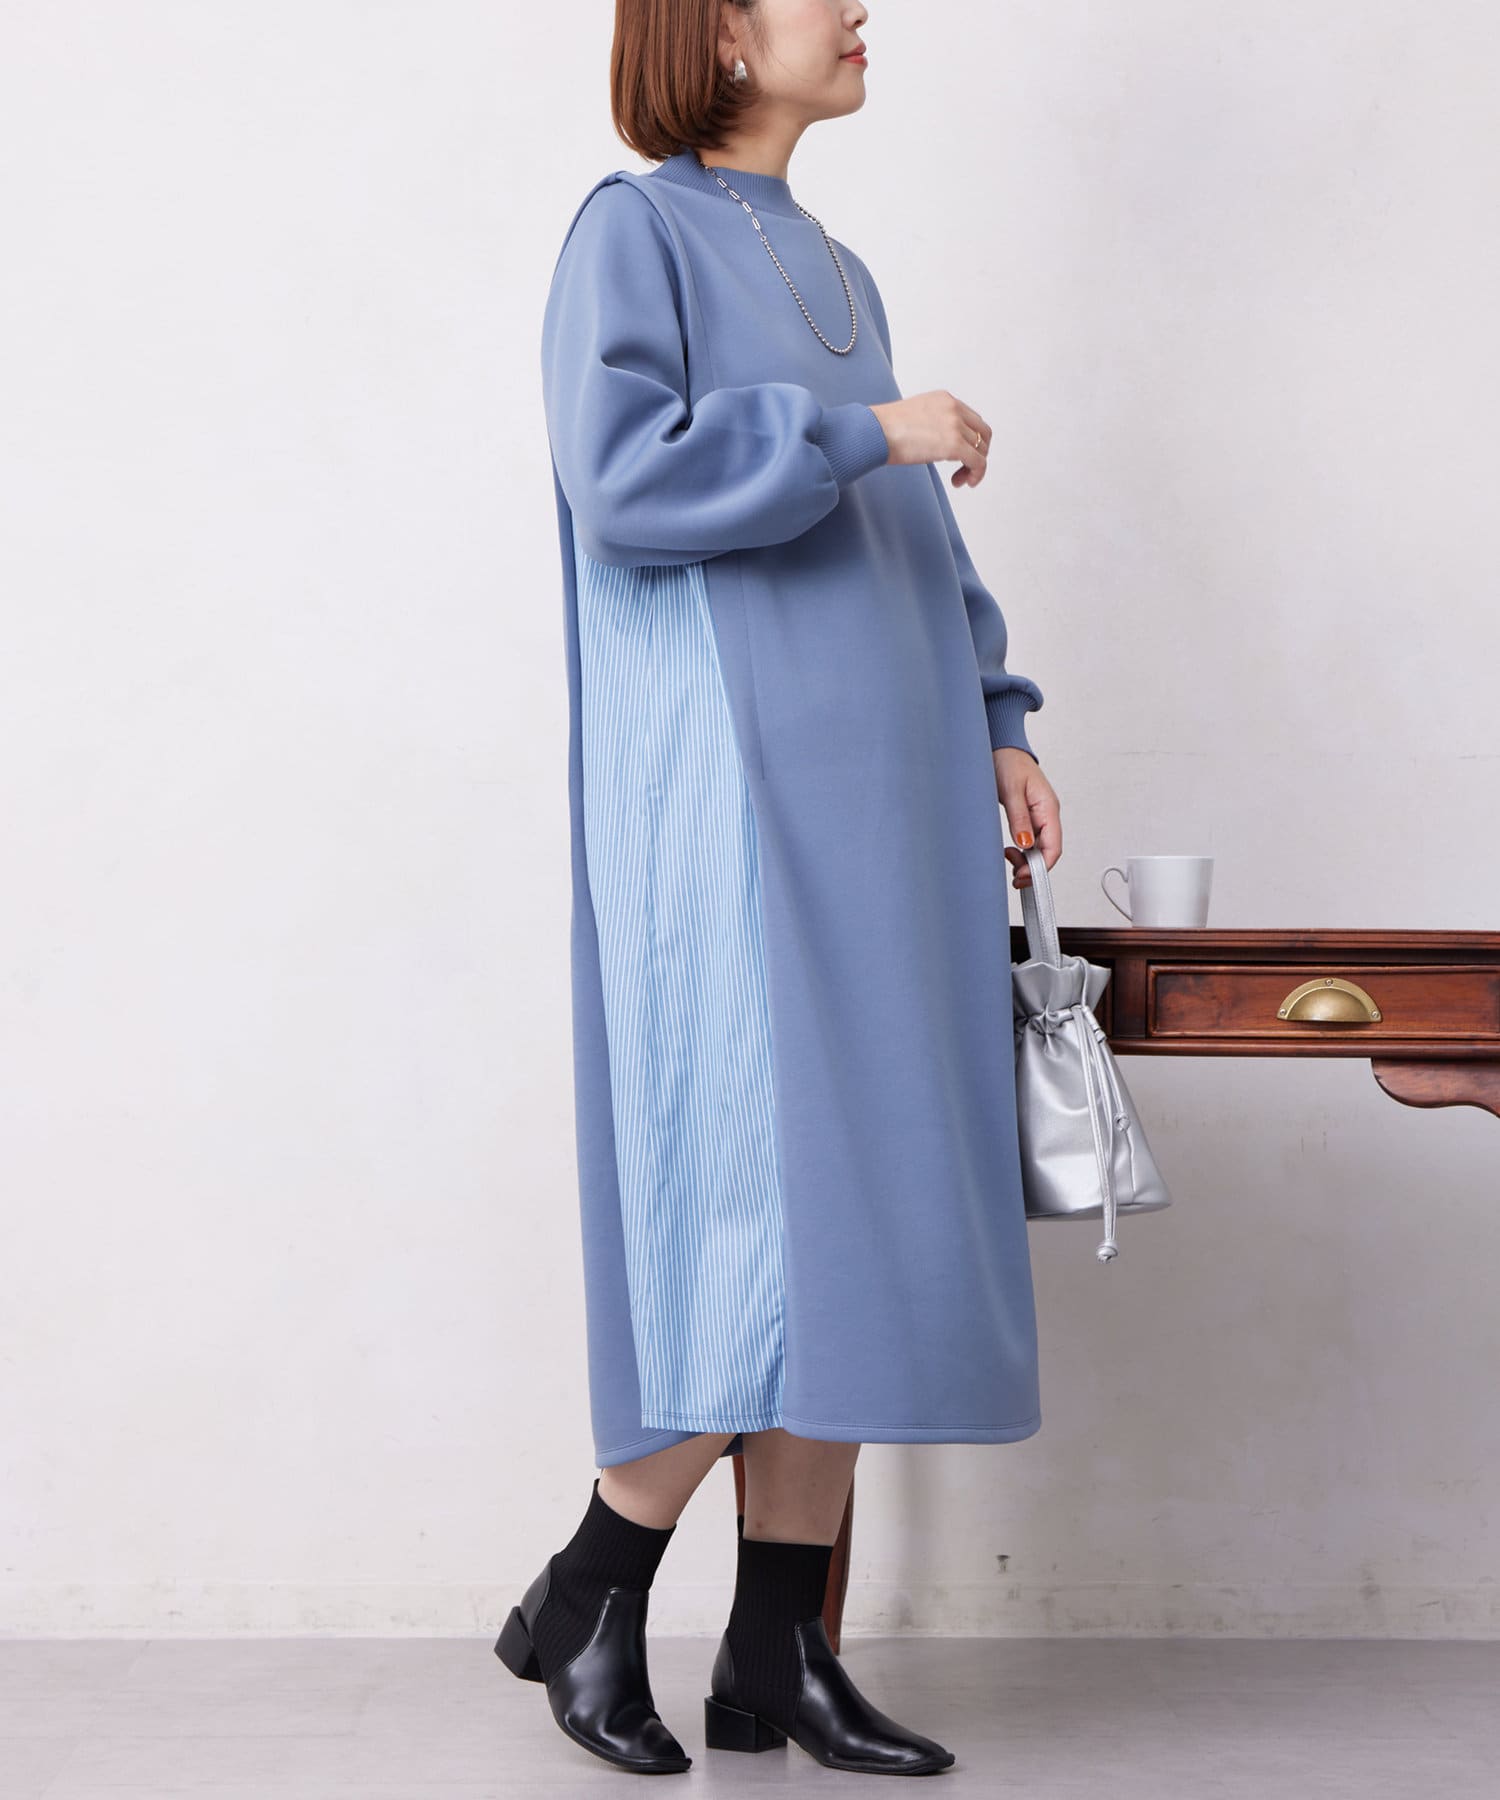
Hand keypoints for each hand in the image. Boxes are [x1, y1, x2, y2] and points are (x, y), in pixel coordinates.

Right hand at [868, 390, 990, 486]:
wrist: (874, 432)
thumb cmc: (883, 429)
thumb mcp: (914, 417)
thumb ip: (932, 424)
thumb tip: (935, 443)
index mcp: (945, 399)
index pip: (971, 419)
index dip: (970, 440)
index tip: (960, 456)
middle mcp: (954, 408)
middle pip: (982, 432)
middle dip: (978, 452)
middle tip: (964, 470)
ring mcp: (955, 426)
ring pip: (981, 449)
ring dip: (975, 467)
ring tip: (960, 479)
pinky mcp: (954, 445)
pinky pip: (978, 462)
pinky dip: (976, 474)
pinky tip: (963, 482)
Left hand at [993, 748, 1061, 888]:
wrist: (1002, 748)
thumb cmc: (1008, 763)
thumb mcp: (1011, 791)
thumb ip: (1019, 819)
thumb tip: (1025, 845)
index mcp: (1049, 808)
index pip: (1054, 847)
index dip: (1040, 867)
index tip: (1023, 876)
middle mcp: (1047, 814)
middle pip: (1048, 851)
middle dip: (1032, 868)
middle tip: (1014, 877)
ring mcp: (1039, 816)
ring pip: (1039, 848)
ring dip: (1026, 861)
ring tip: (1008, 862)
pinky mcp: (1029, 817)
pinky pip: (1031, 840)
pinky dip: (1022, 851)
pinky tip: (1010, 853)